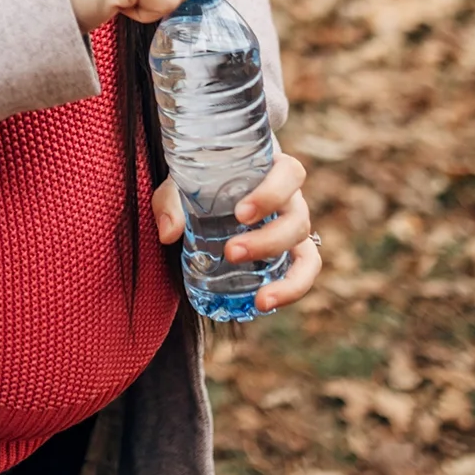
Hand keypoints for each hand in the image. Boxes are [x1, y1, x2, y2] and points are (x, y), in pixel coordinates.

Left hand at [150, 152, 321, 313]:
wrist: (206, 188)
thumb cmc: (202, 180)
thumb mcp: (183, 183)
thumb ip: (171, 202)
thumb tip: (168, 234)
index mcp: (272, 170)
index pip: (289, 173)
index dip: (272, 194)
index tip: (240, 213)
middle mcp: (290, 199)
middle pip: (297, 219)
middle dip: (267, 241)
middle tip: (231, 252)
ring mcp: (292, 227)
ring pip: (306, 250)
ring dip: (287, 278)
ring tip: (260, 299)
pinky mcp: (290, 253)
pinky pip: (303, 272)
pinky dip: (290, 290)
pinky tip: (264, 304)